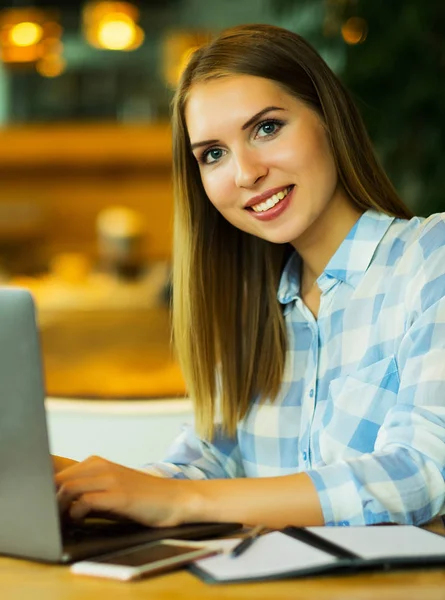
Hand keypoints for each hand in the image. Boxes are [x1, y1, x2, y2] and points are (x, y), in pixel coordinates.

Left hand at [55, 455, 191, 526]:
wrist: (174, 498)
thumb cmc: (141, 497)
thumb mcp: (111, 487)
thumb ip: (88, 489)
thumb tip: (58, 502)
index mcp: (97, 462)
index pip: (58, 471)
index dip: (48, 490)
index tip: (48, 505)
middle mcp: (101, 466)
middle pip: (59, 478)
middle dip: (50, 499)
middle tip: (53, 517)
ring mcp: (111, 479)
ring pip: (68, 488)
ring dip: (60, 508)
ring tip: (64, 521)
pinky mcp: (119, 495)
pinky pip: (86, 502)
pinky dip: (77, 514)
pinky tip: (81, 520)